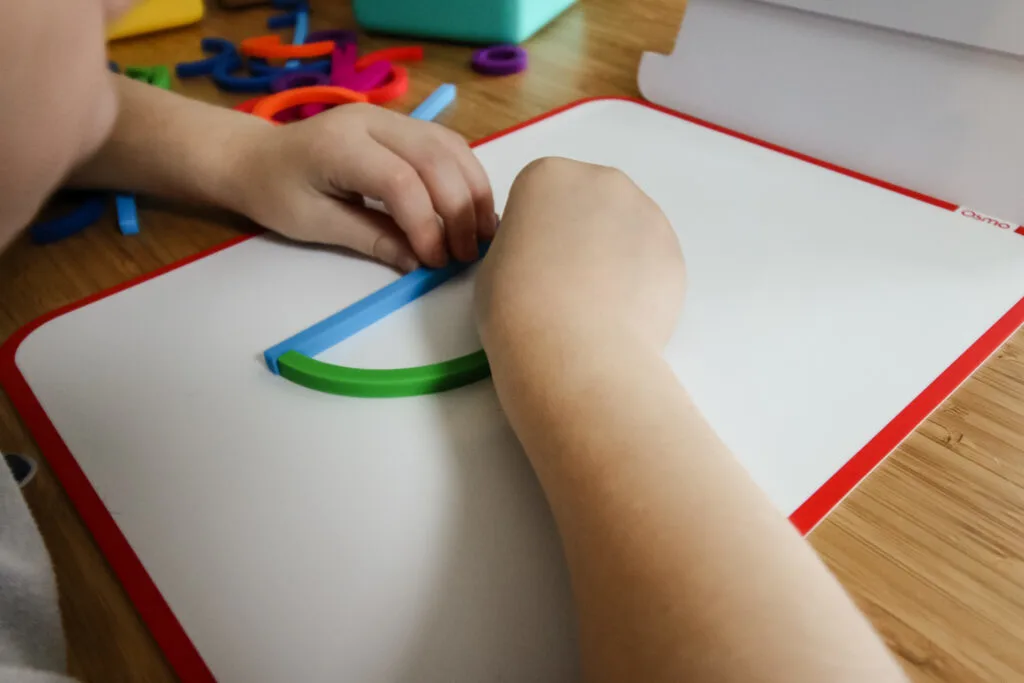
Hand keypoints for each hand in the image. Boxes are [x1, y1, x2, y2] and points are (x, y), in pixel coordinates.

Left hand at [233, 103, 495, 270]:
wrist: (257, 157)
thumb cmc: (276, 193)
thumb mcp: (315, 224)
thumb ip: (371, 238)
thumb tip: (420, 262)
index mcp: (340, 145)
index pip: (401, 181)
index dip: (426, 225)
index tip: (436, 262)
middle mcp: (371, 120)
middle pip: (436, 160)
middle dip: (459, 210)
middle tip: (467, 254)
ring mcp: (390, 117)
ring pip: (450, 147)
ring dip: (473, 191)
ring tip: (483, 234)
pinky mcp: (403, 124)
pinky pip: (447, 144)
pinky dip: (466, 176)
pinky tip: (473, 208)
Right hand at [475, 157, 684, 354]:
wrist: (573, 352)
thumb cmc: (516, 307)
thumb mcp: (493, 262)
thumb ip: (521, 242)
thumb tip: (541, 255)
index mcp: (548, 175)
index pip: (540, 196)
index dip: (534, 234)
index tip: (530, 264)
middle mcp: (601, 181)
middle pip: (589, 203)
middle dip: (580, 236)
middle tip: (564, 284)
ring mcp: (644, 213)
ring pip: (625, 230)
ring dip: (612, 256)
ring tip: (594, 304)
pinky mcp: (673, 250)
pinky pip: (650, 260)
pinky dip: (638, 282)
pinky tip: (618, 313)